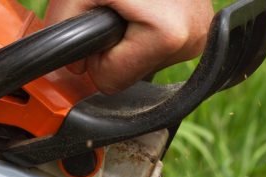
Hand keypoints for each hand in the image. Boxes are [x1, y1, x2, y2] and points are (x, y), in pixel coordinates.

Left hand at [45, 0, 212, 93]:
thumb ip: (63, 29)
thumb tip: (72, 64)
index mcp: (167, 34)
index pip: (111, 80)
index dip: (95, 52)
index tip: (102, 17)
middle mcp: (192, 37)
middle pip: (130, 72)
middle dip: (115, 42)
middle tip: (118, 4)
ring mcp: (202, 30)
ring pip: (145, 58)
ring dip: (131, 31)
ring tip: (134, 0)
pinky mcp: (203, 22)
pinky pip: (160, 40)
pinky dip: (145, 22)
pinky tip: (147, 3)